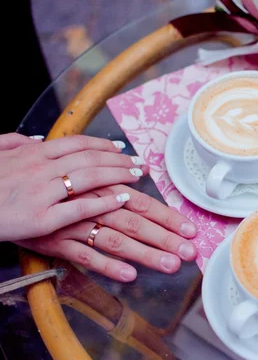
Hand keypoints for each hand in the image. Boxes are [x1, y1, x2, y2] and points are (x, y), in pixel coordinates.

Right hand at [0, 133, 147, 241]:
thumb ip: (16, 143)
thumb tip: (38, 139)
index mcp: (33, 153)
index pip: (78, 143)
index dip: (104, 145)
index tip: (123, 148)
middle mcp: (41, 168)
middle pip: (91, 158)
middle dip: (119, 160)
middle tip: (139, 164)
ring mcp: (42, 192)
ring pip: (90, 178)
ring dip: (119, 175)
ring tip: (137, 177)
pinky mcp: (42, 219)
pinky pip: (80, 207)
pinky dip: (104, 201)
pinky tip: (122, 199)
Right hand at [17, 185, 197, 281]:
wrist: (4, 189)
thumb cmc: (50, 179)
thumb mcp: (81, 173)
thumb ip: (109, 175)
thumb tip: (137, 168)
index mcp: (104, 187)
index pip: (143, 203)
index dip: (169, 217)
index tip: (191, 230)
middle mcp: (94, 204)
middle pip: (137, 222)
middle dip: (166, 238)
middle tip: (190, 252)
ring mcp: (75, 224)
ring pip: (116, 240)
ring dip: (145, 253)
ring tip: (170, 265)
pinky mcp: (56, 241)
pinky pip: (84, 255)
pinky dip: (107, 265)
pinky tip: (129, 275)